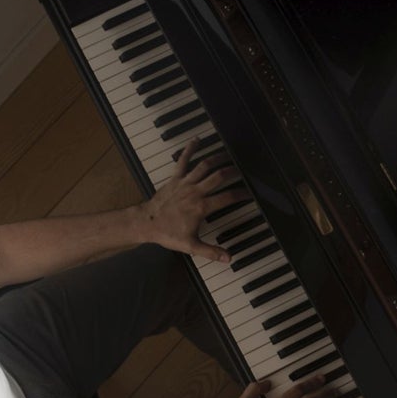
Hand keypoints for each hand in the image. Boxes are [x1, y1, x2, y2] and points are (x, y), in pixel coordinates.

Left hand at [143, 138, 243, 262]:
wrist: (146, 223)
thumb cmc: (168, 233)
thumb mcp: (191, 246)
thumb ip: (211, 251)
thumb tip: (229, 257)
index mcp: (201, 207)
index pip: (227, 197)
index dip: (241, 194)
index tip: (250, 193)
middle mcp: (195, 192)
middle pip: (219, 176)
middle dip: (233, 172)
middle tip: (243, 170)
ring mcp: (185, 183)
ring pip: (204, 165)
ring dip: (218, 158)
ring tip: (229, 155)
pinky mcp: (175, 178)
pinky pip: (183, 160)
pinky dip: (190, 148)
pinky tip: (198, 140)